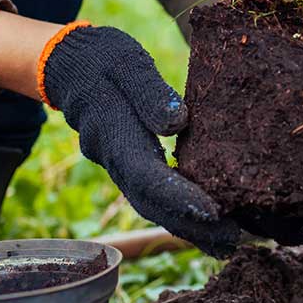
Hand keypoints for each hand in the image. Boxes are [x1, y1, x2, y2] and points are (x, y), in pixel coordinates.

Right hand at [39, 24, 241, 256]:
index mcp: (114, 133)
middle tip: (233, 243)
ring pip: (151, 206)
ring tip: (227, 244)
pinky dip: (178, 213)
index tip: (215, 213)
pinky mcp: (129, 164)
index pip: (148, 176)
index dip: (179, 198)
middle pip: (151, 204)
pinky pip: (152, 196)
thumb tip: (177, 122)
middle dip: (190, 227)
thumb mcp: (126, 63)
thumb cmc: (103, 59)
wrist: (69, 65)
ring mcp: (119, 166)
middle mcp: (114, 159)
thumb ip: (149, 91)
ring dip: (187, 228)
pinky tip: (207, 223)